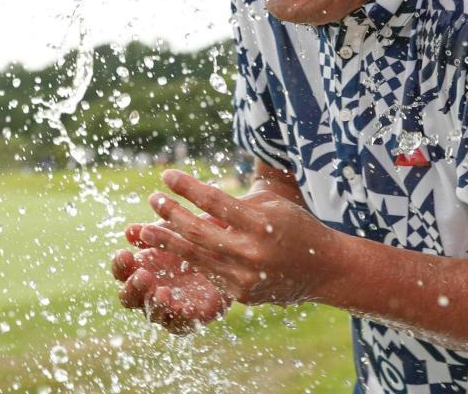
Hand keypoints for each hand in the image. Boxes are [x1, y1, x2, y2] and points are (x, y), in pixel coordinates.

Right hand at [112, 233, 230, 334]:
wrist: (229, 254)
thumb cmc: (197, 239)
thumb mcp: (177, 230)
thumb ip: (155, 231)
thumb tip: (130, 230)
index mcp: (143, 267)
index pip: (122, 272)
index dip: (120, 265)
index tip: (125, 253)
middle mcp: (151, 290)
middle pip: (129, 297)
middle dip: (133, 288)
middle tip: (142, 276)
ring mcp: (169, 306)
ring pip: (153, 314)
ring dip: (155, 305)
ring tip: (163, 293)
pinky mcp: (191, 317)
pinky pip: (182, 324)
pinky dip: (182, 317)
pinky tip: (186, 307)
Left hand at [136, 169, 340, 306]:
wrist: (323, 269)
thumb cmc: (296, 225)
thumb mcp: (272, 204)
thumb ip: (238, 203)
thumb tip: (199, 198)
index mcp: (261, 223)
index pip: (215, 201)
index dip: (188, 187)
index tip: (166, 174)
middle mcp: (251, 252)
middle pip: (199, 231)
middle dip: (171, 214)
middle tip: (153, 199)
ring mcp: (244, 276)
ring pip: (196, 256)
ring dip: (168, 241)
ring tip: (145, 229)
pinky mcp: (241, 294)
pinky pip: (208, 273)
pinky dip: (188, 260)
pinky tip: (170, 250)